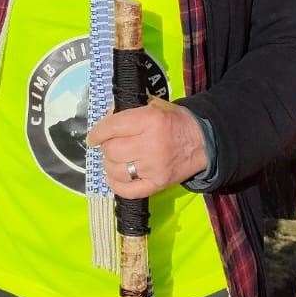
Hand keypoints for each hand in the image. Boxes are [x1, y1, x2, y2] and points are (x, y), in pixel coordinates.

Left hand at [88, 97, 208, 198]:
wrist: (203, 141)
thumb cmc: (175, 121)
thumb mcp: (154, 106)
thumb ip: (128, 111)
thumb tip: (105, 119)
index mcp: (150, 120)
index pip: (112, 127)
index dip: (97, 132)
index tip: (92, 137)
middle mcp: (150, 145)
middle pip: (111, 150)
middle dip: (106, 148)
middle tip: (110, 146)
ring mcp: (154, 168)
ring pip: (116, 170)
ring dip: (110, 165)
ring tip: (115, 160)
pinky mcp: (157, 185)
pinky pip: (127, 190)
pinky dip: (116, 184)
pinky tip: (116, 176)